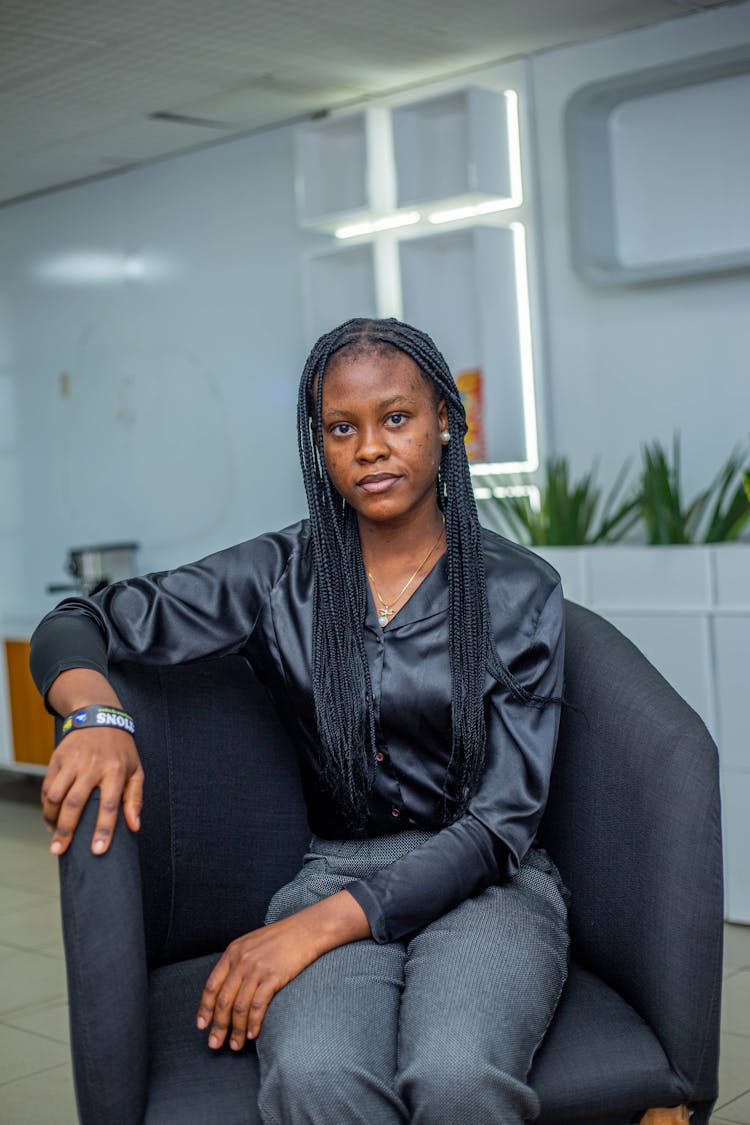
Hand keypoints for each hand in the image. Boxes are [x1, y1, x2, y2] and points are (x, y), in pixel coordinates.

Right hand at [41, 727, 142, 855]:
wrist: (100, 718)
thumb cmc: (121, 750)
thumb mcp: (136, 770)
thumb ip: (135, 799)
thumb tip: (135, 826)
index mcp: (115, 771)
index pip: (109, 805)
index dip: (103, 829)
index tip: (97, 850)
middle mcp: (92, 766)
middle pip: (75, 803)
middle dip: (66, 830)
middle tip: (59, 850)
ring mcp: (72, 762)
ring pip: (56, 795)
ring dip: (51, 818)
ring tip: (54, 835)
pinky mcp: (58, 758)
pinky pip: (47, 785)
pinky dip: (46, 804)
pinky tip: (50, 817)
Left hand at [197, 890, 370, 1048]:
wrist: (306, 930)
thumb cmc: (280, 938)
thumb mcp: (251, 944)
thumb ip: (237, 962)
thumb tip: (226, 988)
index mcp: (232, 952)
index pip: (211, 986)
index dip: (205, 1008)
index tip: (201, 1025)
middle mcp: (241, 961)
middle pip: (223, 1001)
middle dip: (218, 1026)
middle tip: (214, 1044)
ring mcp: (257, 969)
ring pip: (239, 1007)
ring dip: (235, 1030)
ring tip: (235, 1045)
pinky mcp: (273, 977)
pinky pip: (257, 1006)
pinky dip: (253, 1023)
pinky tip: (252, 1034)